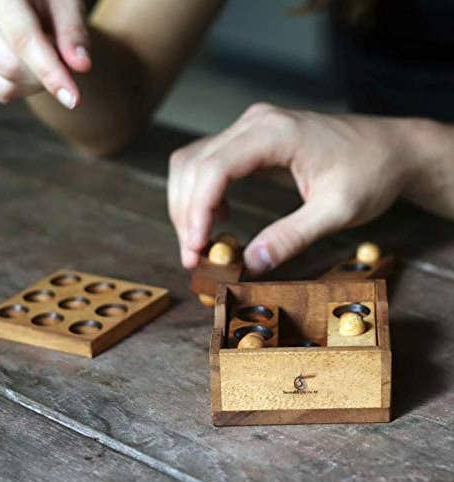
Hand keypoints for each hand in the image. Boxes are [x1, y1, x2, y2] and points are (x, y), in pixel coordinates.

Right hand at [0, 0, 90, 106]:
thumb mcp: (62, 0)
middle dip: (45, 75)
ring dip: (33, 85)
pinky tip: (26, 65)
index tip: (74, 100)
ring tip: (42, 57)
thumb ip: (72, 30)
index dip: (50, 72)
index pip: (21, 38)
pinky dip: (19, 87)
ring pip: (1, 85)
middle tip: (59, 56)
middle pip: (9, 67)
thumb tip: (82, 66)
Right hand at [168, 103, 418, 273]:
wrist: (390, 149)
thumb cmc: (371, 173)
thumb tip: (249, 264)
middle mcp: (254, 123)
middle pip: (194, 165)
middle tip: (194, 257)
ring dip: (188, 203)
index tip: (195, 250)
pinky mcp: (252, 139)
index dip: (195, 211)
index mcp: (274, 133)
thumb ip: (292, 236)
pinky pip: (210, 162)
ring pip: (194, 162)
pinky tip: (218, 217)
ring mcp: (251, 128)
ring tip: (201, 242)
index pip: (213, 169)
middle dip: (186, 214)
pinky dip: (202, 193)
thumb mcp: (337, 211)